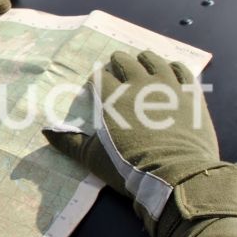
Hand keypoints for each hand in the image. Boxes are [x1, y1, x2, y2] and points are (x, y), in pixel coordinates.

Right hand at [43, 51, 224, 229]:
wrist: (176, 176)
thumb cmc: (129, 168)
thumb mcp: (92, 158)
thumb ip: (69, 142)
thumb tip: (46, 132)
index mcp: (112, 98)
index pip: (101, 77)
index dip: (96, 79)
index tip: (96, 86)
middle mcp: (139, 84)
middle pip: (125, 61)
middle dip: (118, 63)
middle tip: (117, 68)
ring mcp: (167, 86)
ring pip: (154, 59)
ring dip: (144, 59)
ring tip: (142, 62)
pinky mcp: (191, 94)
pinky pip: (182, 70)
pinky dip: (174, 67)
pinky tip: (171, 70)